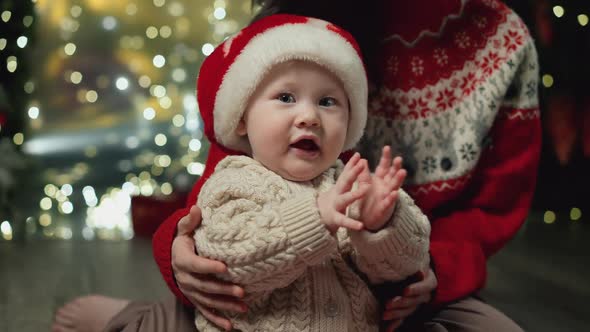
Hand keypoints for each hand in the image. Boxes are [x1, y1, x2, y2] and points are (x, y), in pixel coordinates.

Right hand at [172, 205, 246, 330]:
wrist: (174, 257)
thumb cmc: (186, 240)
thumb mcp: (185, 229)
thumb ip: (190, 220)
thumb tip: (196, 208)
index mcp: (182, 259)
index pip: (195, 265)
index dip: (208, 267)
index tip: (225, 267)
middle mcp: (185, 278)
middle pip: (205, 286)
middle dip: (223, 290)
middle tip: (242, 291)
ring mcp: (190, 290)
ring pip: (208, 300)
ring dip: (225, 305)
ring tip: (243, 307)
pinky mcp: (195, 299)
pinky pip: (205, 311)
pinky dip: (217, 319)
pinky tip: (229, 326)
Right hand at [317, 152, 368, 232]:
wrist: (316, 217)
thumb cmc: (333, 199)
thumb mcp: (340, 186)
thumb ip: (349, 172)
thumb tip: (358, 156)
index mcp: (340, 187)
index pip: (346, 173)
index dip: (352, 164)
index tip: (359, 155)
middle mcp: (337, 194)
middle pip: (344, 182)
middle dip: (353, 173)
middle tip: (362, 165)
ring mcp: (335, 206)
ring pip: (345, 199)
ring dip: (355, 194)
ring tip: (366, 189)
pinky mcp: (335, 219)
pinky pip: (344, 221)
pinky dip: (352, 224)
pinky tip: (361, 226)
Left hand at [359, 146, 406, 230]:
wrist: (367, 218)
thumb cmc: (368, 199)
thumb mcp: (365, 184)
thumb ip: (364, 173)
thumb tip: (363, 159)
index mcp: (380, 180)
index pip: (384, 166)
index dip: (386, 158)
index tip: (387, 147)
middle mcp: (386, 186)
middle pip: (392, 175)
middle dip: (396, 167)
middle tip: (399, 158)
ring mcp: (386, 196)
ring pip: (394, 187)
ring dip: (398, 180)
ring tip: (402, 172)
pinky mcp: (384, 207)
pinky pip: (388, 202)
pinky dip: (391, 198)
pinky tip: (394, 193)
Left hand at [383, 268, 437, 331]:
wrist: (419, 272)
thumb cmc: (415, 265)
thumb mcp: (416, 262)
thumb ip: (411, 264)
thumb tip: (411, 263)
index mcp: (429, 282)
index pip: (425, 286)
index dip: (416, 289)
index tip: (406, 291)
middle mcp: (424, 295)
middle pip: (414, 301)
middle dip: (400, 303)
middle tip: (387, 304)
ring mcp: (417, 304)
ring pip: (408, 311)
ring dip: (396, 315)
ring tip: (384, 315)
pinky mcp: (409, 310)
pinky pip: (403, 319)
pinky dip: (395, 324)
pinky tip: (388, 330)